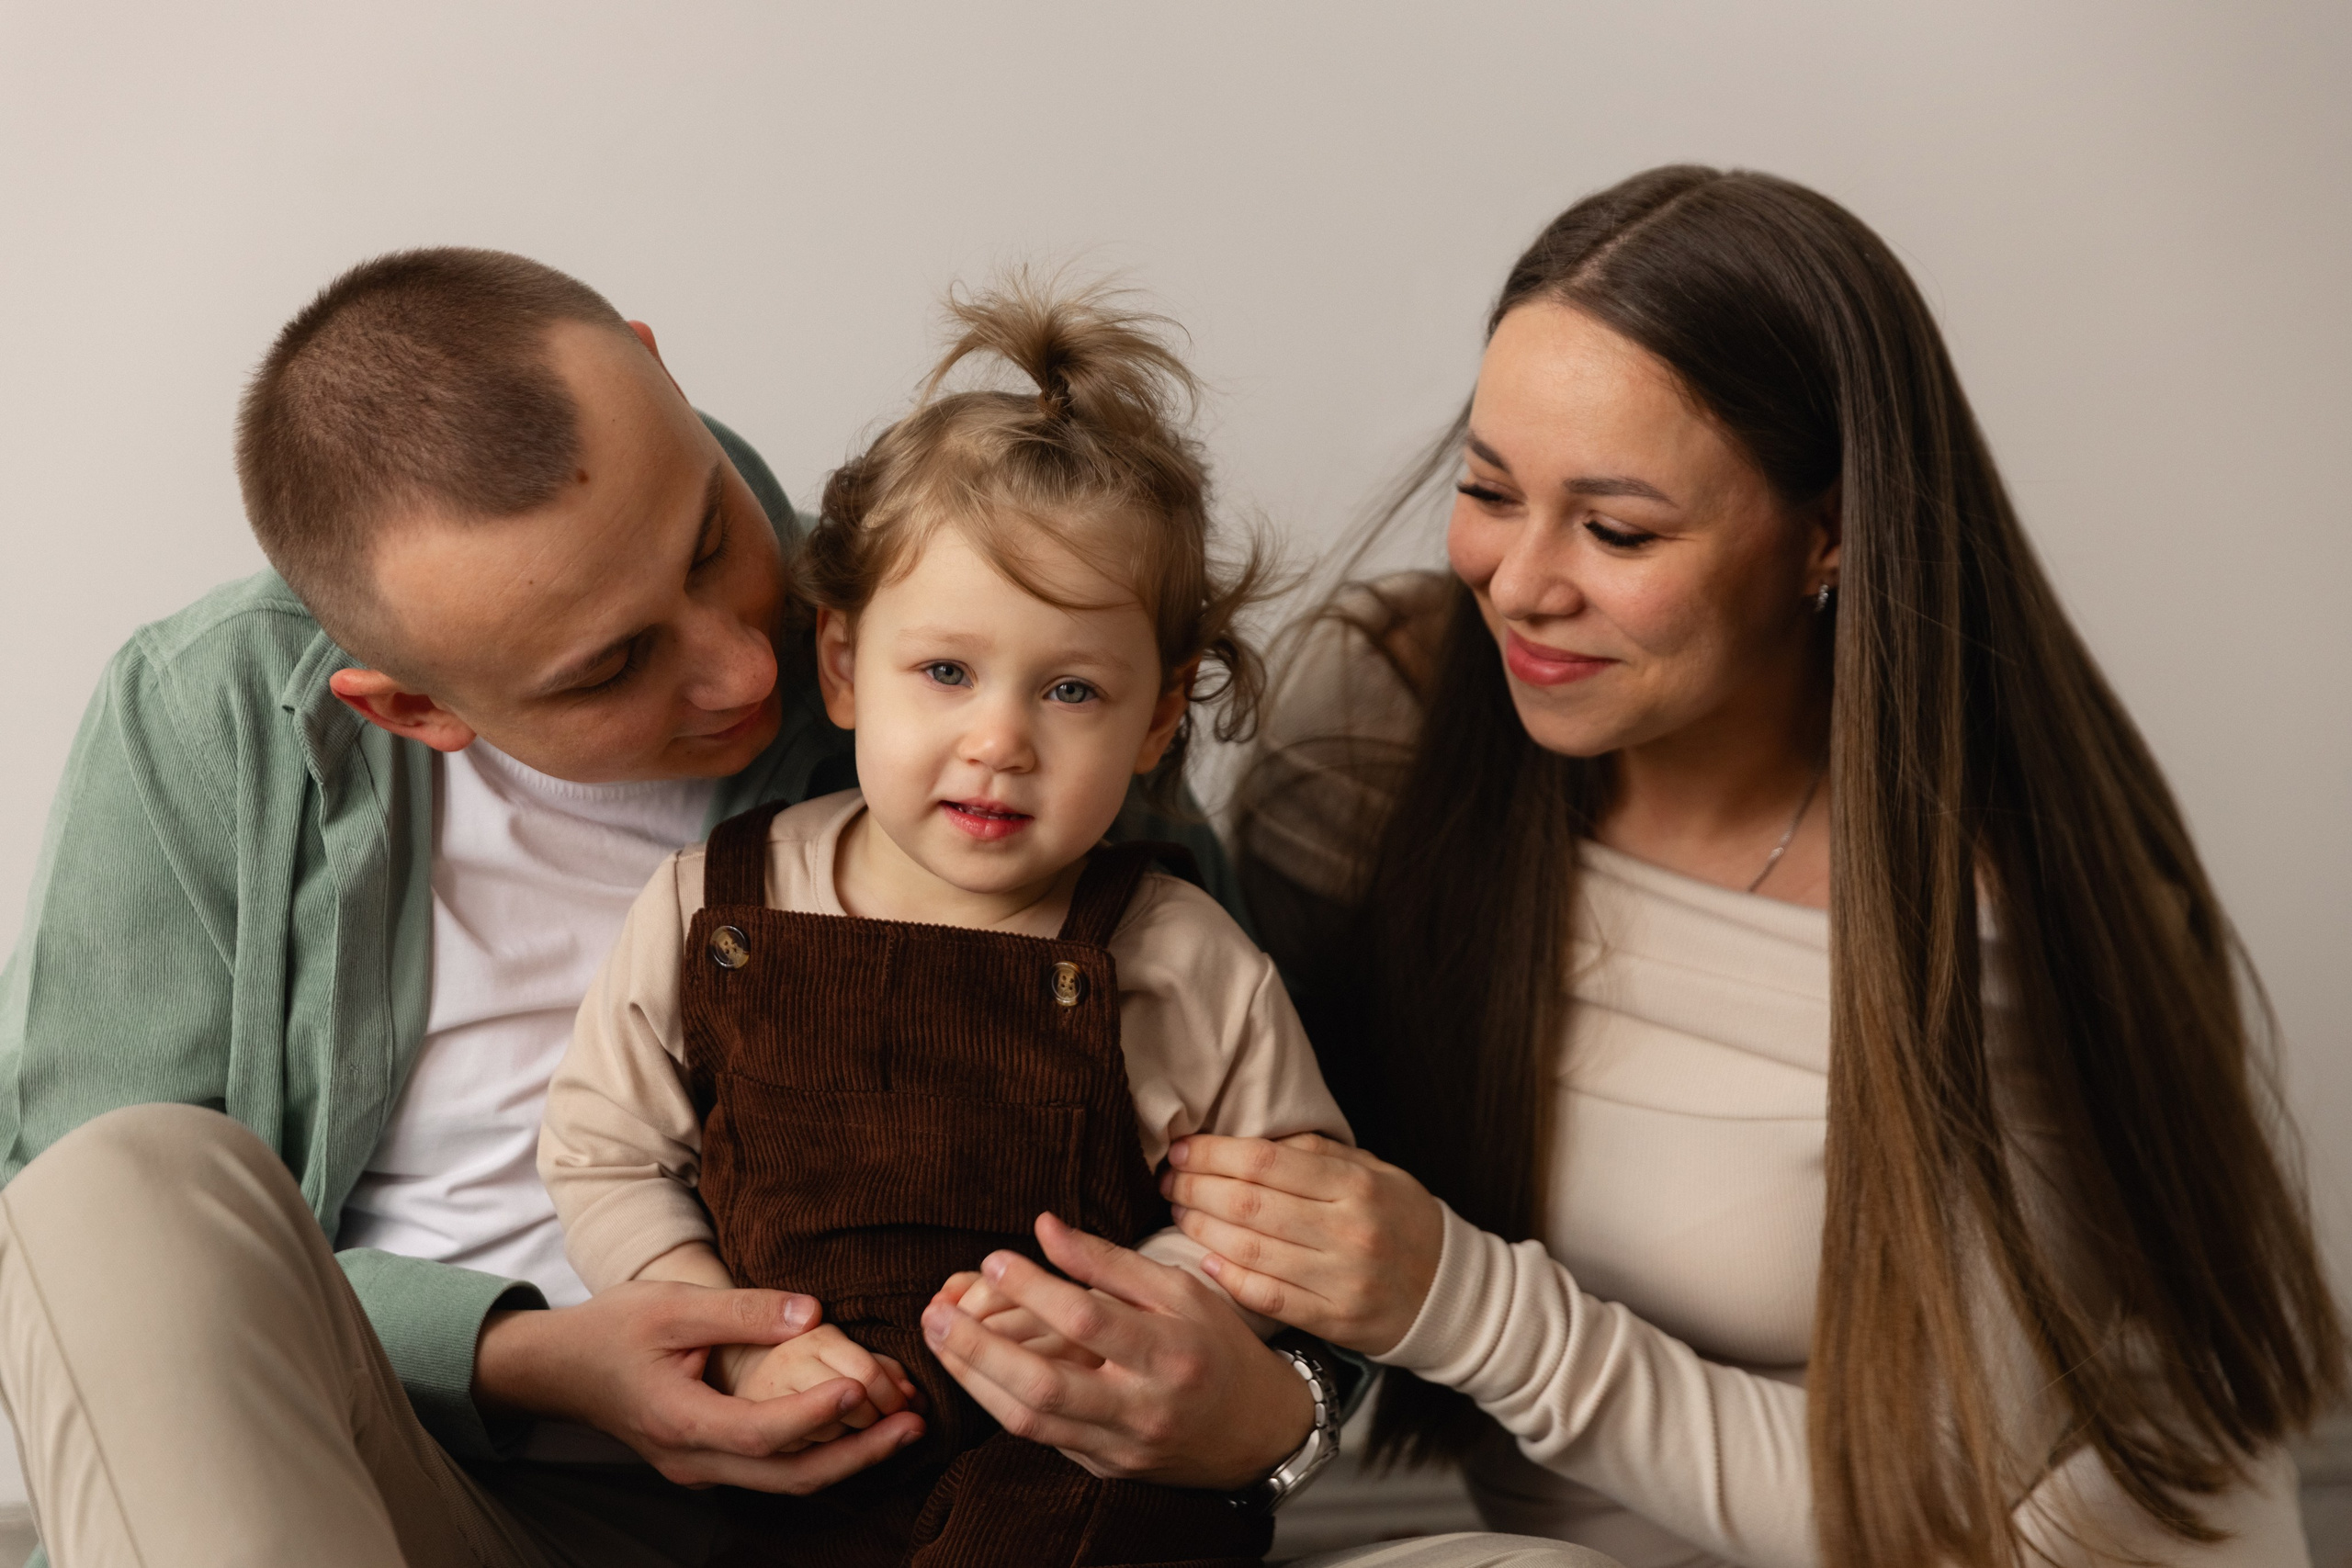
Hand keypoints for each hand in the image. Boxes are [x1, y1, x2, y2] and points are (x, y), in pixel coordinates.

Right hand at [474, 1279, 923, 1489]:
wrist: (560, 1367)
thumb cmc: (613, 1328)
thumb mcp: (671, 1305)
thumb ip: (744, 1311)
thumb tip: (815, 1314)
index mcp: (680, 1421)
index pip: (761, 1432)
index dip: (814, 1416)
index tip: (862, 1390)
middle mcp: (693, 1460)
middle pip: (787, 1476)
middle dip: (856, 1455)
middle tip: (913, 1426)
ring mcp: (700, 1469)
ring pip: (784, 1480)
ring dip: (845, 1458)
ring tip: (903, 1429)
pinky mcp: (709, 1461)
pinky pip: (771, 1469)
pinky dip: (819, 1453)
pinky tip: (857, 1428)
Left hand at [919, 1213, 1313, 1487]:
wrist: (1260, 1433)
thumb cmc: (1219, 1348)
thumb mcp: (1180, 1291)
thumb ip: (1108, 1261)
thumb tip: (1043, 1226)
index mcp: (1170, 1351)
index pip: (1086, 1319)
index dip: (1032, 1287)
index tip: (993, 1258)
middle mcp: (1144, 1407)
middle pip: (1043, 1384)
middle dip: (978, 1348)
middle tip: (935, 1311)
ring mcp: (1121, 1446)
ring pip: (1030, 1421)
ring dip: (974, 1379)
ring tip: (938, 1339)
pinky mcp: (1104, 1469)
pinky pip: (1041, 1438)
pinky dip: (1000, 1402)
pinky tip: (972, 1371)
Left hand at [1160, 1132, 1442, 1356]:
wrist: (1449, 1291)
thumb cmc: (1401, 1220)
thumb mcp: (1374, 1172)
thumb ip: (1318, 1153)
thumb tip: (1251, 1139)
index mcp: (1356, 1184)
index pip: (1266, 1161)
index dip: (1213, 1154)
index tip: (1181, 1150)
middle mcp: (1348, 1230)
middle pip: (1249, 1204)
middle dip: (1196, 1189)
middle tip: (1168, 1181)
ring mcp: (1340, 1279)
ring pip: (1250, 1250)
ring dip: (1201, 1230)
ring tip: (1178, 1213)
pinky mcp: (1333, 1319)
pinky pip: (1267, 1297)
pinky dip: (1229, 1277)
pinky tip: (1205, 1260)